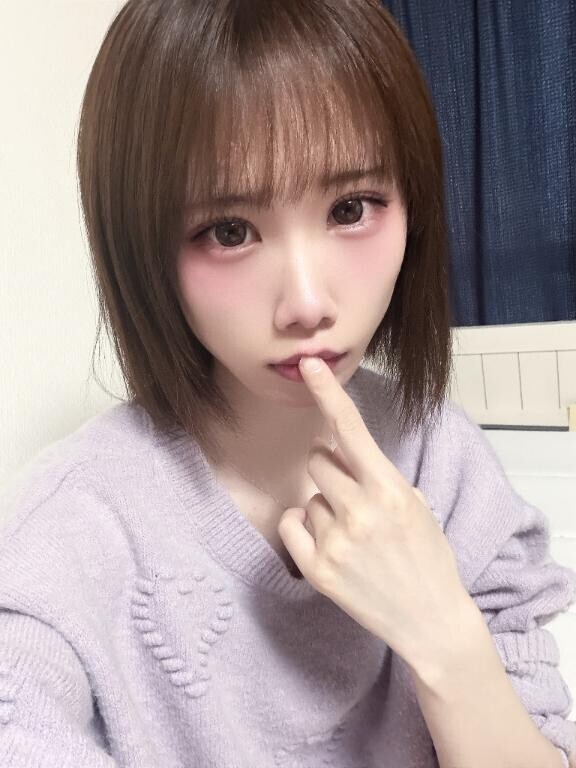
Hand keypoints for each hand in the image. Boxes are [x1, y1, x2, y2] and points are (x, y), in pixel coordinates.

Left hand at [278, 356, 475, 673]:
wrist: (430, 619)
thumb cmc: (428, 557)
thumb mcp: (417, 506)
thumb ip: (379, 476)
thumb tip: (339, 452)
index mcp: (390, 490)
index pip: (352, 431)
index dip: (328, 394)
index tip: (308, 365)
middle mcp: (361, 512)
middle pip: (319, 461)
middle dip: (331, 469)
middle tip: (352, 495)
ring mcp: (336, 542)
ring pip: (310, 496)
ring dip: (325, 507)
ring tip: (354, 536)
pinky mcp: (317, 569)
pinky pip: (291, 524)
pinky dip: (303, 528)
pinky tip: (331, 546)